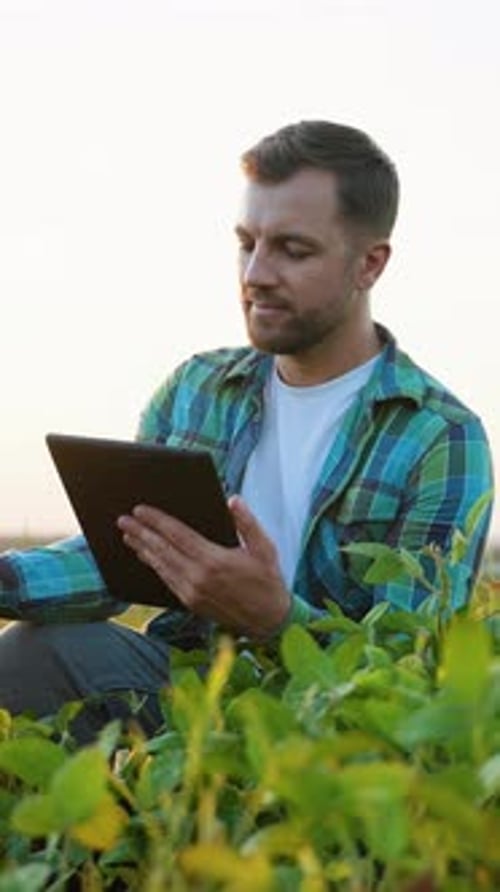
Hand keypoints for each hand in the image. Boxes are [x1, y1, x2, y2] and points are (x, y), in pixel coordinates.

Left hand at [117, 495, 291, 637]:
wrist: (268, 621)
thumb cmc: (268, 581)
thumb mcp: (265, 548)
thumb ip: (247, 522)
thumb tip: (232, 500)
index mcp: (215, 560)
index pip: (178, 535)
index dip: (157, 521)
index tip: (141, 510)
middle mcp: (199, 577)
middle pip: (162, 550)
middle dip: (141, 533)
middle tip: (123, 520)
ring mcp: (192, 592)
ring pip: (160, 566)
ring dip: (142, 549)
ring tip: (127, 535)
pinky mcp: (191, 602)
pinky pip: (166, 580)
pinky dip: (153, 565)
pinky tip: (145, 556)